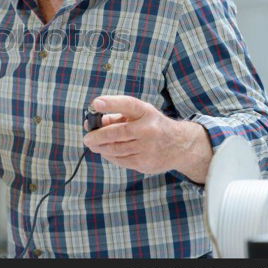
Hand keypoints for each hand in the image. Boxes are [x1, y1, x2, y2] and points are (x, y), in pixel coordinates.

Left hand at [82, 95, 212, 182]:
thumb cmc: (152, 125)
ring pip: (116, 149)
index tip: (96, 103)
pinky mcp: (145, 163)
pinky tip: (106, 152)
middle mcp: (149, 129)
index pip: (128, 105)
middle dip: (98, 136)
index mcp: (146, 112)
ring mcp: (148, 148)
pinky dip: (110, 156)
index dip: (111, 103)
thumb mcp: (139, 115)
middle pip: (117, 133)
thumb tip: (91, 124)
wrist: (180, 145)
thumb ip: (116, 116)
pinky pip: (121, 160)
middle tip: (87, 138)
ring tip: (93, 145)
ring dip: (101, 147)